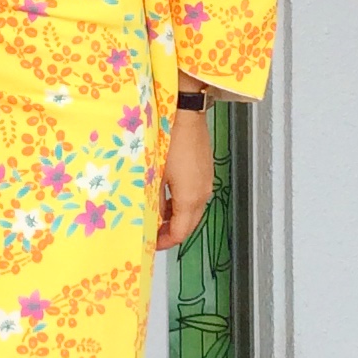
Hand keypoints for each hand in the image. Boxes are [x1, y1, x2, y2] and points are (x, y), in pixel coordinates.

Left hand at [157, 98, 212, 251]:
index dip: (165, 242)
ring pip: (193, 210)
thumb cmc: (167, 141)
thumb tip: (151, 218)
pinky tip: (167, 197)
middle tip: (152, 234)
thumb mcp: (154, 173)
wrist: (185, 113)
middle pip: (190, 224)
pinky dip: (183, 204)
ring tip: (157, 217)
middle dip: (172, 232)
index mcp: (190, 198)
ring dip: (177, 218)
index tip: (150, 244)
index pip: (180, 232)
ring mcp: (206, 181)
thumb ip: (153, 200)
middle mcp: (203, 193)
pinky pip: (196, 196)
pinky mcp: (206, 170)